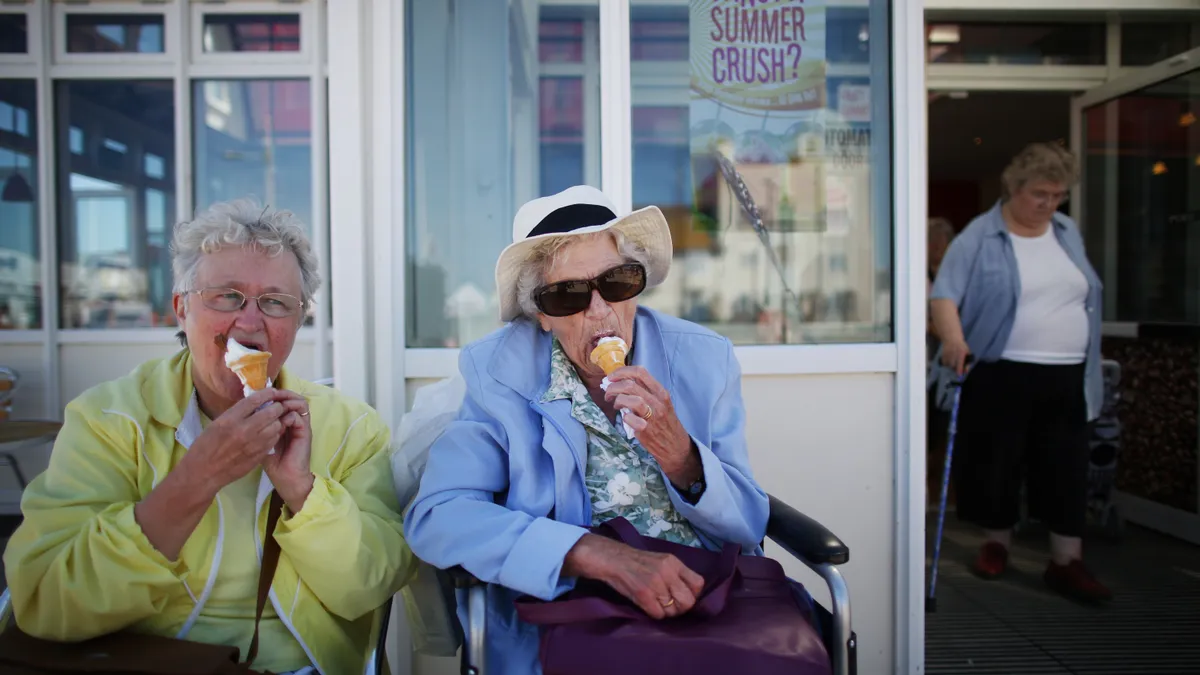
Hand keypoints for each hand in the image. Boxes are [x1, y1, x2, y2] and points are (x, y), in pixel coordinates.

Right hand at [179, 388, 288, 494]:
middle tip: (277, 406)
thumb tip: (254, 403)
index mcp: (230, 419)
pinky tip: (270, 433)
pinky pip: (274, 440)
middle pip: (272, 412)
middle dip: (277, 407)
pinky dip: (275, 434)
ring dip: (277, 421)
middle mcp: (244, 430)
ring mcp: (253, 444)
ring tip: (273, 420)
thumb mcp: (217, 424)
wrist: (203, 473)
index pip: (255, 400)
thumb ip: (236, 413)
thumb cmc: (205, 446)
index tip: (272, 391)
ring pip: (277, 426)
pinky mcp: (259, 455)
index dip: (268, 393)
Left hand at [262, 390, 313, 512]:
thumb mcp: (260, 443)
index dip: (273, 396)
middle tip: (270, 392)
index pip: (282, 403)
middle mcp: (294, 422)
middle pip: (292, 399)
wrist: (286, 478)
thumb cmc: (273, 463)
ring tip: (277, 400)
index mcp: (285, 423)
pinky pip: (299, 416)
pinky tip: (280, 416)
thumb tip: (246, 414)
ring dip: (288, 399)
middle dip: (281, 394)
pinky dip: (290, 413)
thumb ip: (258, 429)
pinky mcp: (305, 433)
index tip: (261, 394)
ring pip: (299, 404)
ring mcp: (301, 427)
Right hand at [563, 534, 704, 619]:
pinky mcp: (643, 594)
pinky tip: (647, 606)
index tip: (683, 596)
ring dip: (665, 612)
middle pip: (688, 601)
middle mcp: (668, 572)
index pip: (698, 583)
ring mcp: (656, 583)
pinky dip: (654, 614)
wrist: (611, 559)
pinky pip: (658, 614)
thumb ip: (675, 574)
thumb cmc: (636, 561)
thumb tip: (689, 593)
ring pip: (672, 611)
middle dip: (680, 608)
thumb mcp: (661, 561)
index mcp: (674, 562)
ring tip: (656, 604)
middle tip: (670, 606)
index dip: (693, 594)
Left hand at [603, 366, 699, 486]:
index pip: (640, 372)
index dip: (621, 372)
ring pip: (629, 399)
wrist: (676, 446)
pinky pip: (628, 418)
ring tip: (616, 405)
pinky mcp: (645, 430)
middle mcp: (658, 401)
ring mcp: (652, 416)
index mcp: (661, 392)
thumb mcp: (662, 403)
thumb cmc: (666, 423)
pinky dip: (623, 417)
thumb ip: (646, 392)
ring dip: (617, 400)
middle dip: (613, 387)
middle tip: (608, 392)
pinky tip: (626, 419)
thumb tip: (622, 382)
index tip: (611, 377)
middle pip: (630, 384)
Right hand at [940, 338, 970, 375]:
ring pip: (948, 365)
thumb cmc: (962, 346)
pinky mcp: (943, 355)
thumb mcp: (967, 353)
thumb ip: (967, 362)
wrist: (952, 338)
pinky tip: (949, 360)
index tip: (959, 375)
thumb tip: (966, 372)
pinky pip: (944, 363)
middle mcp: (954, 353)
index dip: (959, 369)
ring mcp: (947, 354)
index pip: (960, 362)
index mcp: (961, 352)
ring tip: (954, 362)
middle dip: (955, 368)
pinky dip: (947, 364)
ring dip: (951, 366)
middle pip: (953, 365)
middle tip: (958, 367)